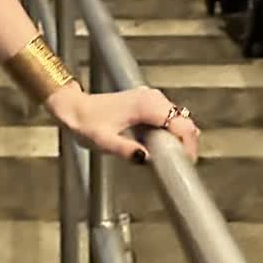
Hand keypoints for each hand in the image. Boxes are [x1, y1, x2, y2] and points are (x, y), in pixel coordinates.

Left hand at [50, 84, 200, 162]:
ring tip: (172, 158)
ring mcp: (149, 97)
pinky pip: (168, 117)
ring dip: (180, 137)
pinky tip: (163, 146)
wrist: (74, 108)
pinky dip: (171, 131)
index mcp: (144, 105)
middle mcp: (151, 97)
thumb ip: (125, 150)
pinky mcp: (146, 102)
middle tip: (180, 164)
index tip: (186, 162)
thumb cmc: (86, 124)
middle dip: (187, 143)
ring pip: (178, 118)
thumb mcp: (103, 141)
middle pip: (183, 120)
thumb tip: (145, 158)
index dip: (188, 144)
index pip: (180, 123)